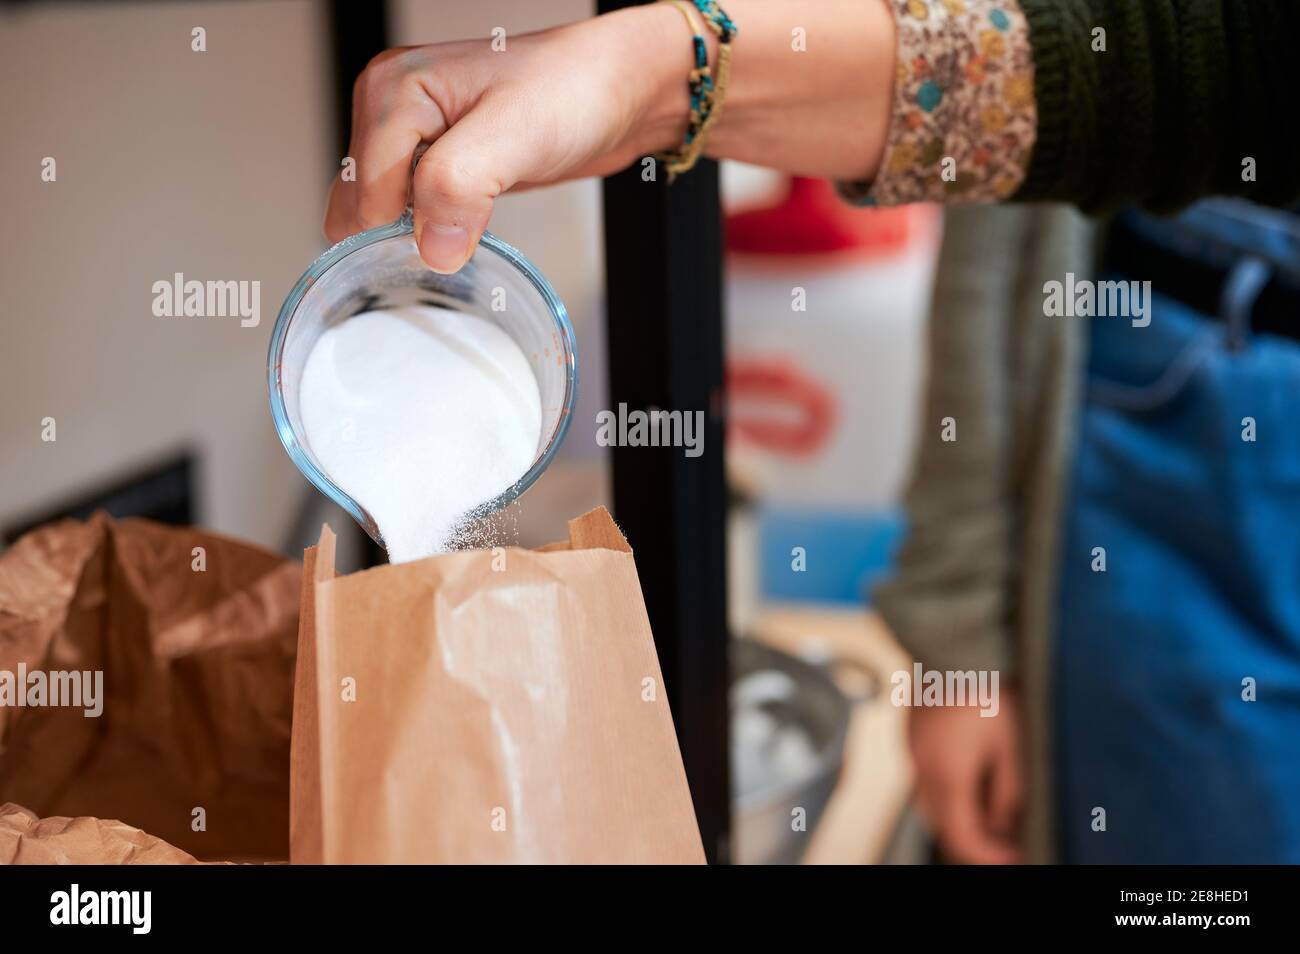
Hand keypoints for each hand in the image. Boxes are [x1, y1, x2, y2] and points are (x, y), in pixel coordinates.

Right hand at [324, 7, 691, 271]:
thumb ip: (458, 186)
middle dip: (395, 243)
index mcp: (393, 92)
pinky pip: (411, 213)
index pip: (364, 193)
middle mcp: (394, 111)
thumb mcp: (515, 134)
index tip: (447, 251)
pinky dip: (428, 235)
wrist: (624, 89)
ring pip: (382, 215)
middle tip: (453, 251)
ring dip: (411, 242)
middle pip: (361, 207)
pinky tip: (461, 237)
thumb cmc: (577, 89)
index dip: (401, 234)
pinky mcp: (442, 161)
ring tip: (462, 240)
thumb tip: (430, 249)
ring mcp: (416, 137)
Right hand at [908, 689, 1024, 863]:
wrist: (954, 649)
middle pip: (942, 826)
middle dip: (972, 839)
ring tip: (989, 812)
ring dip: (957, 816)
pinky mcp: (909, 739)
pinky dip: (944, 793)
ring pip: (930, 805)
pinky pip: (923, 781)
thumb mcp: (1011, 747)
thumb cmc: (987, 693)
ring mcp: (911, 755)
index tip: (1012, 857)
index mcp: (948, 777)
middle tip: (1004, 841)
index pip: (963, 837)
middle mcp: (922, 771)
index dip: (988, 855)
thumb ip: (1008, 792)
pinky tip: (967, 782)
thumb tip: (1003, 822)